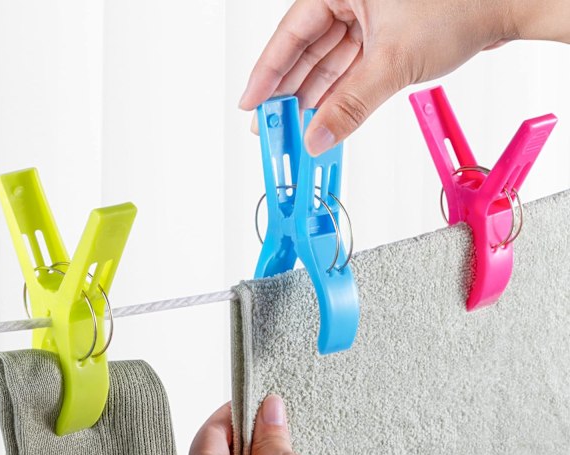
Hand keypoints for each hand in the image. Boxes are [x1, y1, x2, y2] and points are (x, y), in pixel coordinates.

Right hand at [239, 0, 569, 155]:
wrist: (507, 6)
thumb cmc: (460, 6)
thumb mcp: (393, 61)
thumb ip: (350, 105)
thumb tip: (319, 137)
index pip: (291, 33)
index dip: (267, 72)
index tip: (251, 102)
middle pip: (306, 50)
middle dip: (289, 90)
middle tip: (270, 124)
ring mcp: (367, 18)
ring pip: (329, 63)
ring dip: (314, 98)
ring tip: (293, 128)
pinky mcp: (383, 36)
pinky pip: (351, 69)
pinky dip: (340, 95)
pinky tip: (324, 117)